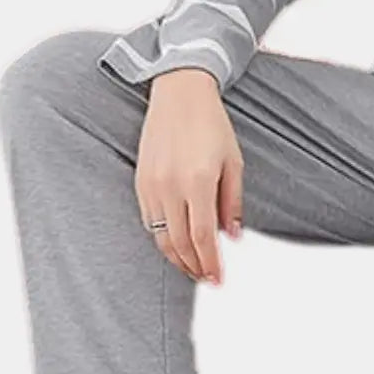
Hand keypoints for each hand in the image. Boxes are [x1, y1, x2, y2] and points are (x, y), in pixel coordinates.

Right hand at [135, 68, 244, 282]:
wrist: (180, 95)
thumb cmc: (212, 125)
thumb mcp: (233, 161)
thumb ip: (232, 202)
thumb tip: (232, 237)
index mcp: (197, 181)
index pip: (202, 237)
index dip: (210, 262)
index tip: (219, 279)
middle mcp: (170, 187)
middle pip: (179, 243)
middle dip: (194, 266)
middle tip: (207, 279)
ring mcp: (151, 185)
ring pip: (161, 237)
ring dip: (177, 258)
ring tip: (193, 268)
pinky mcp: (139, 182)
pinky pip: (150, 221)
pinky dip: (163, 238)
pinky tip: (176, 244)